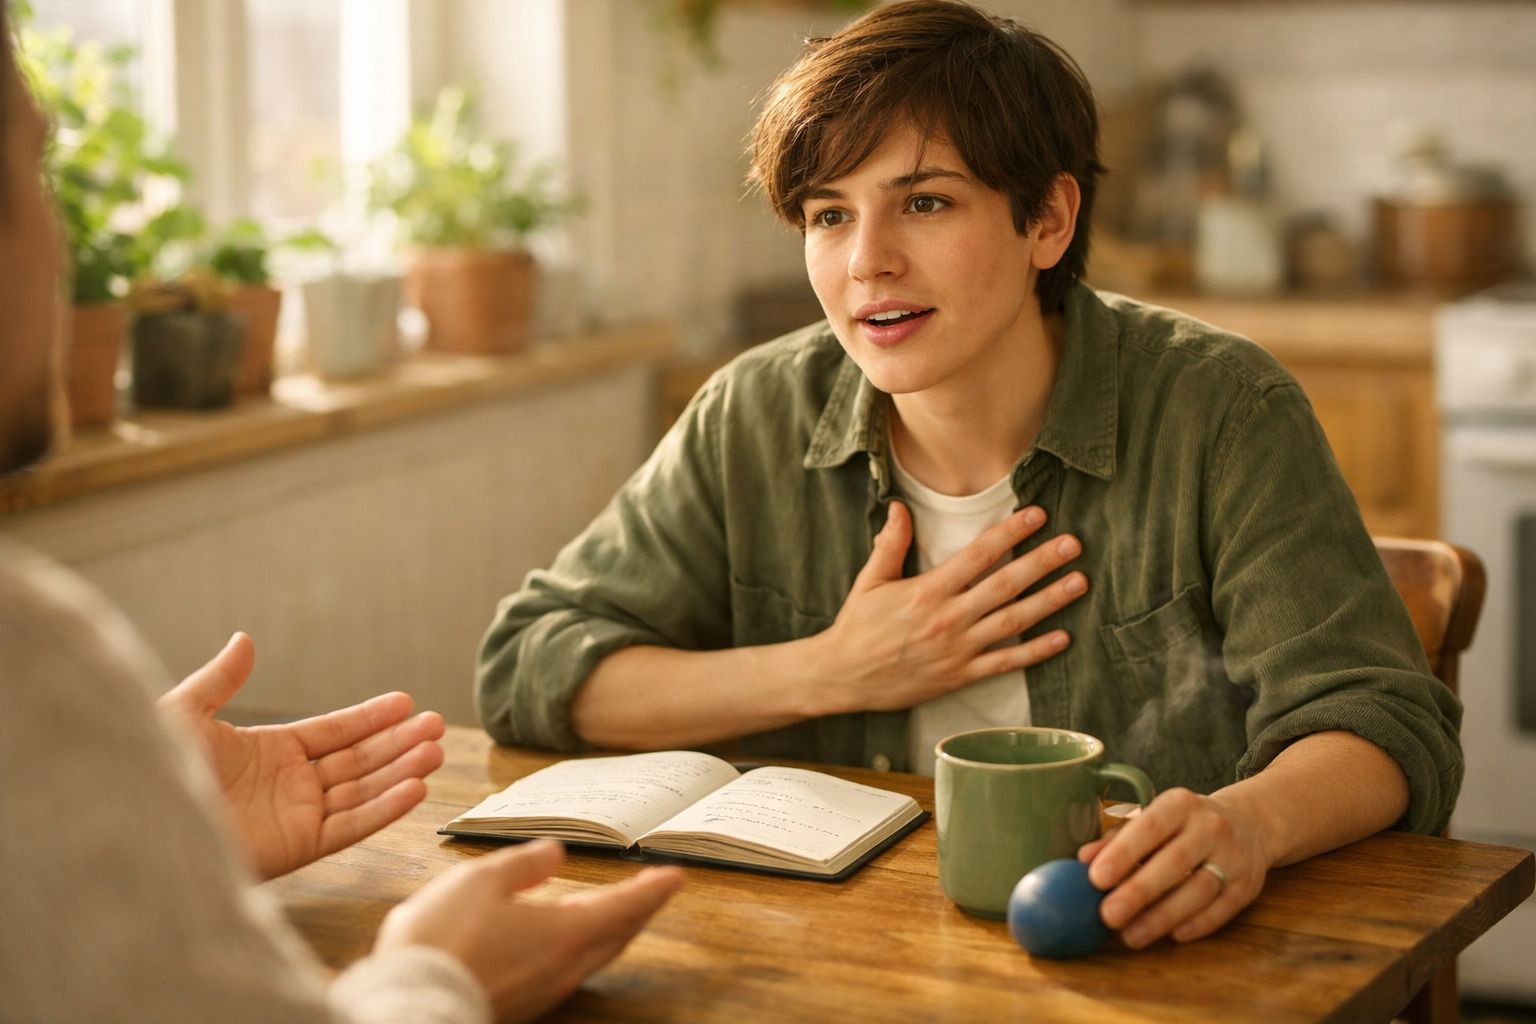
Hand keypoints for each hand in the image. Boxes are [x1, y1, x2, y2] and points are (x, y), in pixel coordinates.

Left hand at [159, 632, 445, 879]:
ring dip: (402, 772)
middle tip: (437, 725)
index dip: (370, 718)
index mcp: (269, 753)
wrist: (140, 822)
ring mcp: (297, 816)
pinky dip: (385, 808)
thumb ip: (221, 680)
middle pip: (358, 760)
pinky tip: (415, 788)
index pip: (334, 732)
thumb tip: (244, 640)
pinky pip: (352, 825)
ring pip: (363, 790)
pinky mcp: (298, 846)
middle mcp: (290, 785)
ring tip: (436, 751)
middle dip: (399, 743)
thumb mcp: (186, 713)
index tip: (406, 702)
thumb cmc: (154, 769)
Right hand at [377, 840, 683, 1022]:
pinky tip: (566, 938)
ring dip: (614, 929)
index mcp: (565, 933)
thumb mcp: (480, 880)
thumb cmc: (442, 938)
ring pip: (595, 954)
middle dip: (639, 909)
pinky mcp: (524, 1002)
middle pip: (617, 934)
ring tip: (617, 909)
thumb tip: (555, 854)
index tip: (676, 875)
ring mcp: (545, 989)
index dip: (652, 889)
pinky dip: (583, 946)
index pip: (625, 906)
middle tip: (653, 891)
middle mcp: (564, 967)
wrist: (409, 1003)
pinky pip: (569, 970)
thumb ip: (524, 865)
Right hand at [815, 501, 1086, 711]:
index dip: (1010, 533)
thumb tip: (900, 507)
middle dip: (1042, 562)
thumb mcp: (871, 580)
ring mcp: (957, 650)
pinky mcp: (960, 676)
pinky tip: (1062, 638)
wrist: (843, 677)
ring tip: (1079, 582)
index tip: (1037, 515)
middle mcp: (947, 619)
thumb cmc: (857, 627)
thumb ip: (891, 543)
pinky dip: (1035, 652)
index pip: (978, 555)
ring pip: (1013, 622)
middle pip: (1005, 585)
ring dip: (1049, 602)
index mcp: (927, 591)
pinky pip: (1004, 663)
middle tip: (1073, 544)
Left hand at [1078, 788, 1273, 948]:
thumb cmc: (1185, 824)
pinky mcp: (1248, 886)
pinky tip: (1172, 936)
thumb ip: (1118, 838)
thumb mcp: (1155, 819)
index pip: (1150, 826)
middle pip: (1175, 862)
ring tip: (1131, 936)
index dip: (1123, 853)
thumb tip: (1083, 859)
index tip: (1096, 878)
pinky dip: (1197, 925)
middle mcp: (1211, 827)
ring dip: (1163, 917)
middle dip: (1139, 891)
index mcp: (1180, 804)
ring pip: (1199, 890)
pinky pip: (1222, 909)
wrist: (1250, 824)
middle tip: (1108, 915)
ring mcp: (1234, 857)